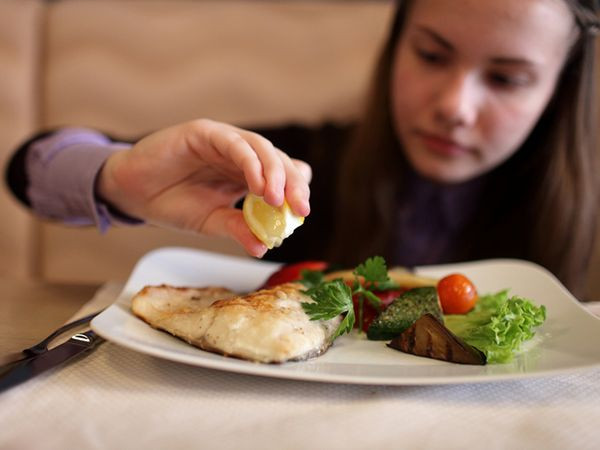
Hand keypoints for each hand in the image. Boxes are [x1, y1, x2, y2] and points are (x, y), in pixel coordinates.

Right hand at [96, 119, 311, 256]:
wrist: (131, 192)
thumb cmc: (172, 203)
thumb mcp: (210, 221)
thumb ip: (237, 228)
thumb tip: (263, 247)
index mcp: (246, 174)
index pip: (283, 177)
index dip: (296, 191)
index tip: (302, 214)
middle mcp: (240, 155)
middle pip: (279, 161)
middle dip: (293, 184)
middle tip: (300, 209)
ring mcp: (224, 140)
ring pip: (262, 149)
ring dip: (274, 173)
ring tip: (278, 200)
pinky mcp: (205, 132)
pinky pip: (234, 143)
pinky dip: (250, 163)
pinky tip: (257, 185)